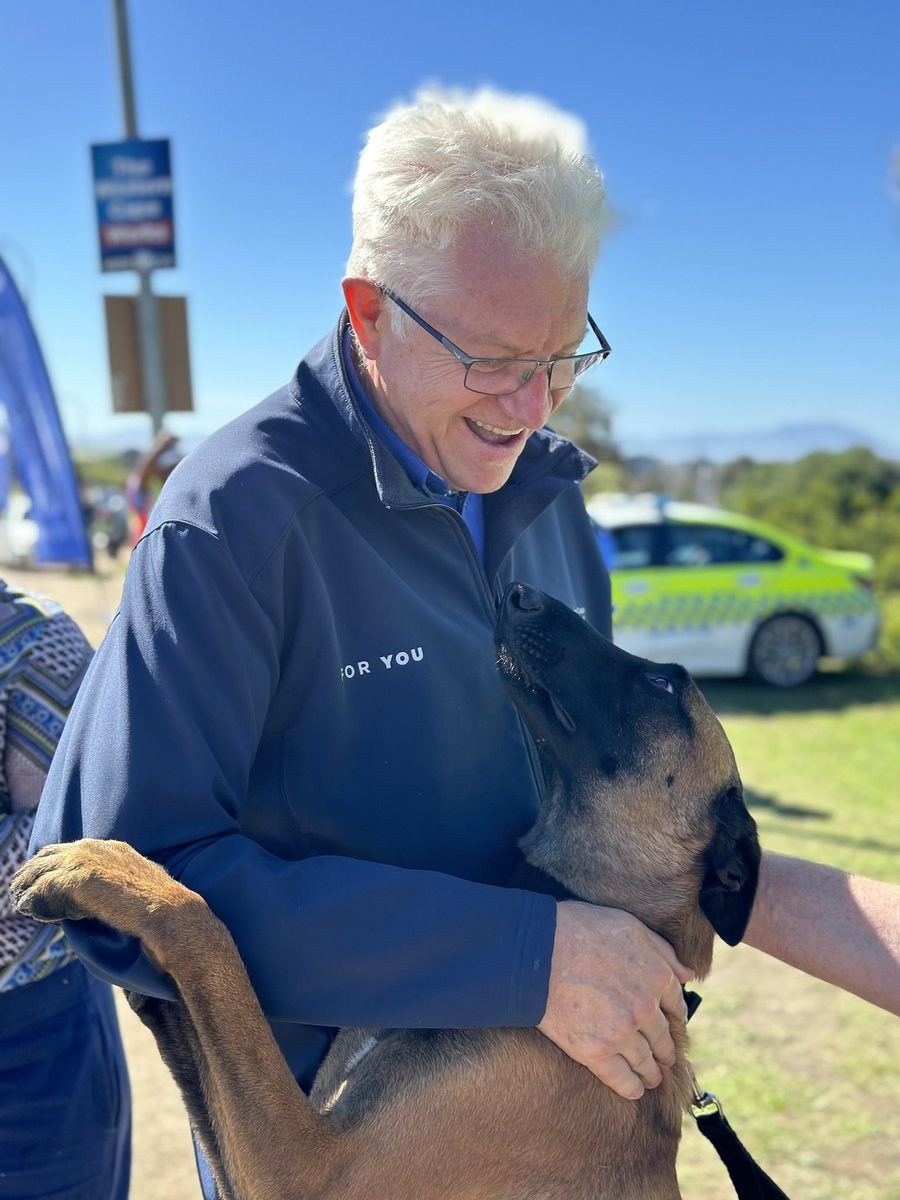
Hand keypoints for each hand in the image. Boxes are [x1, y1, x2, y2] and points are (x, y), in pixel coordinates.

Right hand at [537, 900, 692, 1099]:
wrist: (537, 951)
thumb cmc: (580, 930)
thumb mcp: (629, 926)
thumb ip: (662, 951)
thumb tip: (688, 974)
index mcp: (656, 976)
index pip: (676, 1006)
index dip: (674, 1017)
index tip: (671, 1025)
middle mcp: (645, 1008)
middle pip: (663, 1038)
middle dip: (666, 1050)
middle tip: (666, 1058)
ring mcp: (622, 1033)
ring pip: (646, 1062)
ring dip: (652, 1073)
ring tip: (652, 1078)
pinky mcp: (596, 1053)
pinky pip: (622, 1080)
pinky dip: (632, 1088)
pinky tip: (635, 1090)